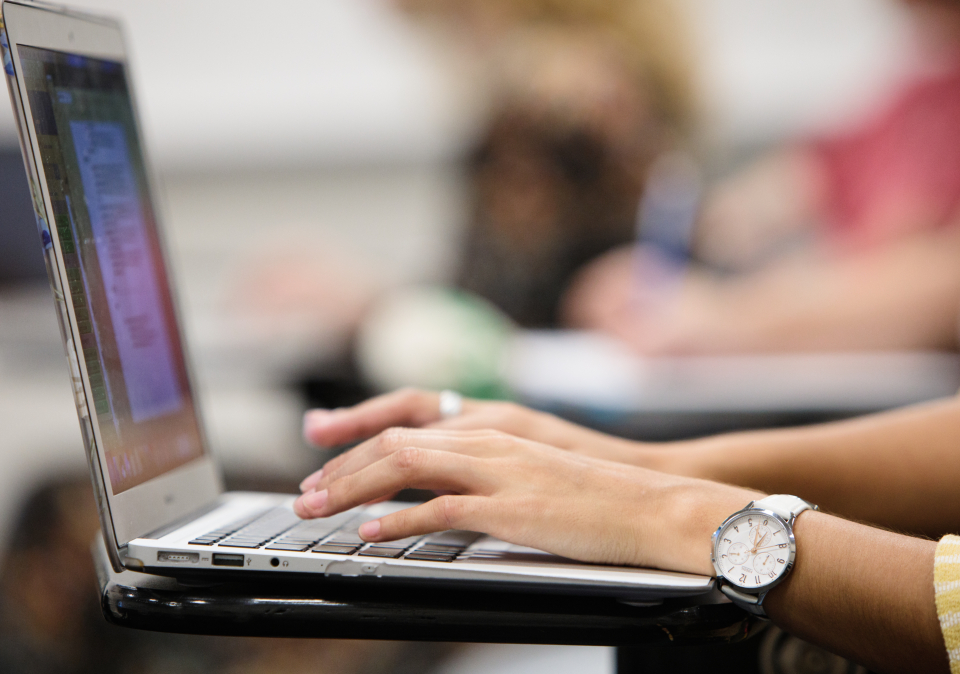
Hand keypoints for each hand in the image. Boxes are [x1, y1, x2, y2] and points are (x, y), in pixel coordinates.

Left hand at [294, 426, 757, 573]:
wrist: (654, 503)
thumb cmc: (600, 494)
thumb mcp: (534, 470)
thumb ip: (489, 472)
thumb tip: (447, 493)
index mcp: (494, 429)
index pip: (409, 424)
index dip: (359, 439)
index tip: (324, 459)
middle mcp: (489, 441)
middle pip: (396, 442)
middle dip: (341, 466)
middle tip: (305, 493)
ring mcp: (499, 472)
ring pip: (406, 467)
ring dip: (353, 488)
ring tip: (317, 508)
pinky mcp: (512, 508)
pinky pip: (441, 511)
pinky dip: (398, 523)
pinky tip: (371, 536)